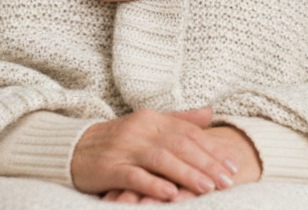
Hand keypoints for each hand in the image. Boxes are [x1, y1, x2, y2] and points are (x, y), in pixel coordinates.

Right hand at [99, 126, 260, 201]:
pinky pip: (134, 176)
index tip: (233, 165)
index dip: (212, 148)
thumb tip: (210, 113)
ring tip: (208, 188)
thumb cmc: (118, 139)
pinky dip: (154, 184)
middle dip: (206, 163)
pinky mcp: (109, 167)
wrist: (74, 148)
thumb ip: (179, 119)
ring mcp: (124, 148)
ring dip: (187, 174)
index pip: (188, 132)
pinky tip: (171, 194)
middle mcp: (140, 130)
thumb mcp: (148, 124)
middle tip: (228, 180)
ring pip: (161, 159)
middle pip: (179, 145)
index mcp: (152, 119)